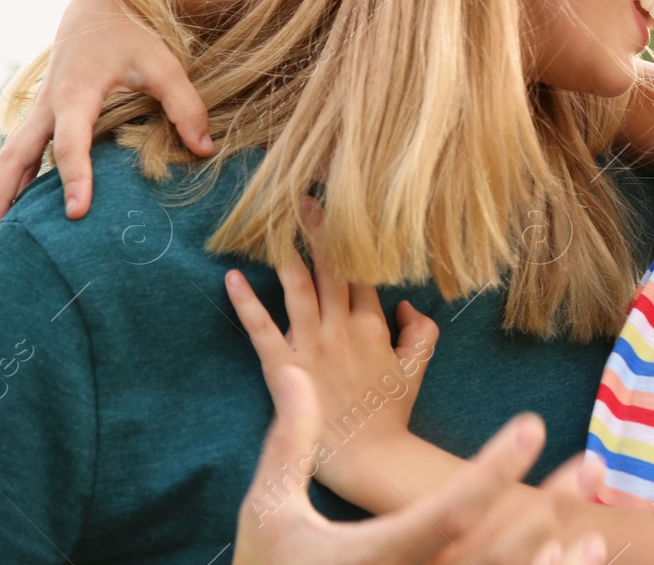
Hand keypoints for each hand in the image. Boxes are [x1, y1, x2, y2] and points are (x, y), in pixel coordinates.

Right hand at [0, 0, 211, 235]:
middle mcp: (49, 104)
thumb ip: (186, 106)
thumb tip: (204, 150)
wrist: (100, 5)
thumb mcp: (165, 65)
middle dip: (4, 192)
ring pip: (11, 152)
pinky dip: (13, 174)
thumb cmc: (136, 35)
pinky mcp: (43, 111)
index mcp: (77, 93)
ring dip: (0, 188)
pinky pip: (20, 147)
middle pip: (16, 154)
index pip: (71, 144)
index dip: (75, 178)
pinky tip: (15, 203)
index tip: (77, 213)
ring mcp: (41, 108)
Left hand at [224, 231, 440, 502]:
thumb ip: (421, 330)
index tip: (344, 209)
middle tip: (304, 196)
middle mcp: (341, 329)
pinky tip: (232, 277)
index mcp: (372, 325)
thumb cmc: (391, 412)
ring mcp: (310, 347)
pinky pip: (261, 330)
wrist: (369, 457)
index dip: (353, 239)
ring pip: (298, 288)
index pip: (362, 271)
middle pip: (330, 269)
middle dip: (319, 231)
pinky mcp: (283, 369)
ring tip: (273, 220)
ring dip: (285, 252)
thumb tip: (405, 304)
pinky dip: (246, 303)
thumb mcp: (417, 367)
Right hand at [234, 365, 608, 564]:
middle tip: (590, 465)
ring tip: (597, 529)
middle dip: (544, 510)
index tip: (531, 426)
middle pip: (494, 552)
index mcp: (373, 558)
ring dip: (553, 563)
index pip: (448, 509)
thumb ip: (290, 443)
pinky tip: (570, 563)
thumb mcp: (268, 513)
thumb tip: (294, 372)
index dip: (493, 469)